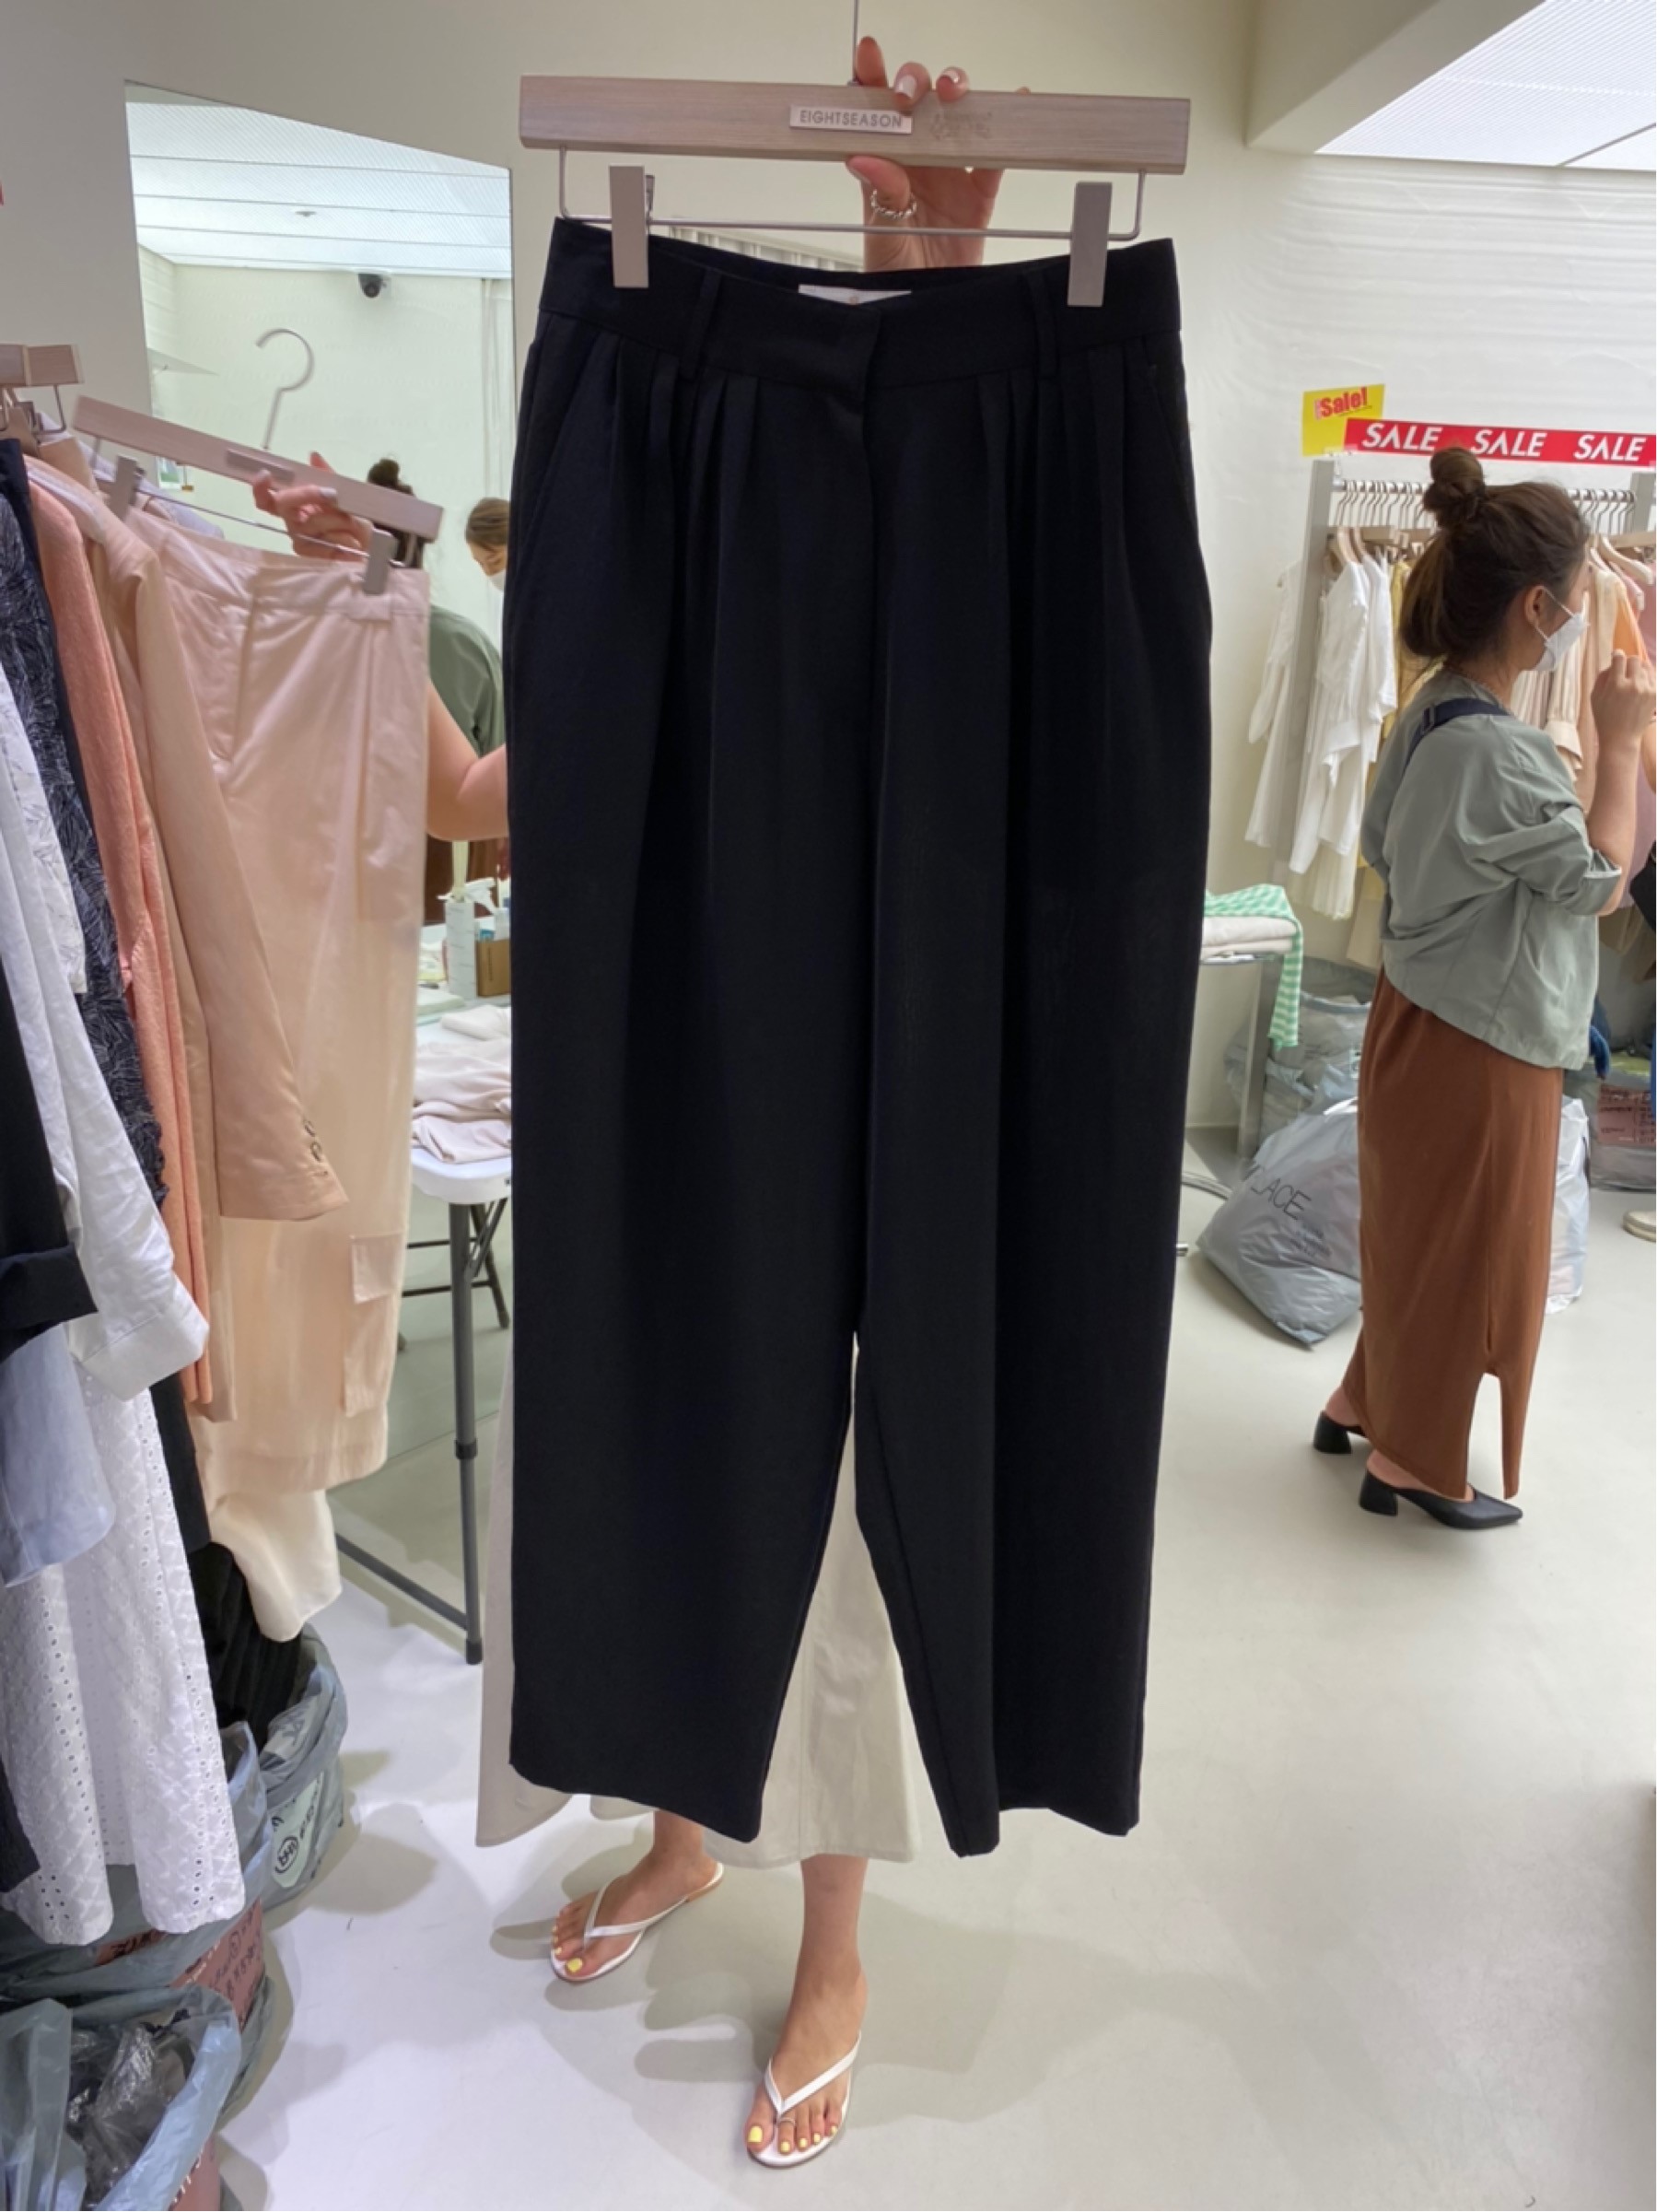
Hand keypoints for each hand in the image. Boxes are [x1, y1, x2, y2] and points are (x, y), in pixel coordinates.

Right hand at [252, 452, 370, 560]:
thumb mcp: (345, 492)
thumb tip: (314, 456)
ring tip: (352, 522)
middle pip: (283, 505)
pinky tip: (353, 541)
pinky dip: (341, 541)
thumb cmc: (352, 516)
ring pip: (310, 523)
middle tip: (332, 494)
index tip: (265, 475)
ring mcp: (299, 539)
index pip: (267, 498)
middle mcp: (291, 520)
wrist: (369, 542)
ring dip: (337, 520)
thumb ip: (329, 475)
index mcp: (294, 502)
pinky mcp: (312, 556)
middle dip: (307, 494)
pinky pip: (322, 546)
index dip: (260, 488)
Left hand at [847, 36, 1020, 272]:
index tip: (869, 53)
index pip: (873, 110)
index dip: (871, 75)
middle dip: (915, 81)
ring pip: (956, 114)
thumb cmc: (893, 273)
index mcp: (884, 163)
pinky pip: (996, 155)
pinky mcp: (979, 192)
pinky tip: (1016, 103)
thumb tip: (864, 157)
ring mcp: (949, 171)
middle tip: (909, 95)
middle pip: (918, 99)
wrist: (924, 306)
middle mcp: (916, 158)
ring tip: (952, 94)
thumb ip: (880, 195)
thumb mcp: (880, 236)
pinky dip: (1007, 130)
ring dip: (956, 92)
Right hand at [1592, 651, 1656, 752]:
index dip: (1616, 655)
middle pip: (1635, 659)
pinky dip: (1647, 677)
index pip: (1619, 659)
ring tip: (1633, 678)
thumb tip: (1612, 661)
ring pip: (1646, 666)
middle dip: (1628, 662)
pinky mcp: (1655, 695)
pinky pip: (1653, 676)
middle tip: (1624, 670)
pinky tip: (1640, 684)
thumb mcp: (1594, 698)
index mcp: (1616, 685)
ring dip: (1638, 669)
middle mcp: (1633, 685)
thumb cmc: (1604, 718)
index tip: (1615, 656)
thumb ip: (1602, 677)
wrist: (1621, 738)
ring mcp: (1646, 690)